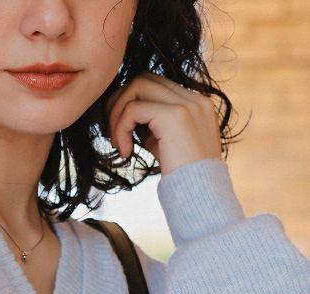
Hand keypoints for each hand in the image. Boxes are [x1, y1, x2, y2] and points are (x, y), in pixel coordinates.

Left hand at [104, 71, 222, 175]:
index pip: (156, 84)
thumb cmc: (183, 180)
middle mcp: (194, 98)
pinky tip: (125, 152)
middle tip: (111, 132)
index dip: (131, 102)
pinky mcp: (174, 116)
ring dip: (117, 114)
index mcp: (196, 103)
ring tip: (117, 143)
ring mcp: (187, 104)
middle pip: (144, 78)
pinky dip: (121, 129)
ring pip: (136, 86)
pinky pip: (133, 109)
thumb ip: (153, 128)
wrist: (200, 196)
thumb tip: (127, 119)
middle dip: (119, 101)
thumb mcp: (167, 146)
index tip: (120, 130)